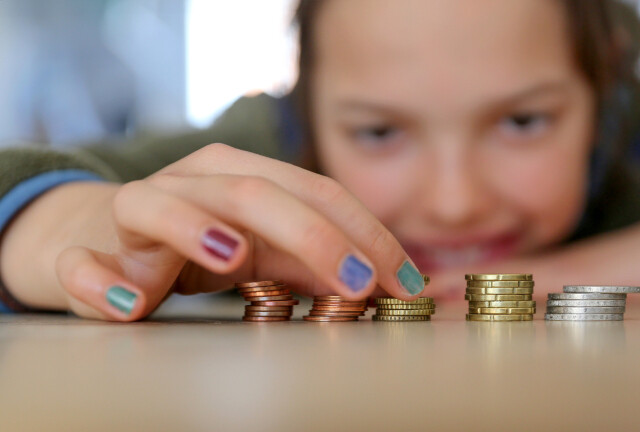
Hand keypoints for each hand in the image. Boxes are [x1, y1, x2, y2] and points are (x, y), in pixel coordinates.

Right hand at [1, 144, 423, 320]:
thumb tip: (376, 283)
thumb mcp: (267, 251)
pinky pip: (82, 260)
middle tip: (357, 282)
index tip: (403, 280)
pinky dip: (96, 278)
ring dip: (195, 229)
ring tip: (233, 258)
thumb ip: (311, 262)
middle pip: (256, 193)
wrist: (107, 237)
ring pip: (162, 205)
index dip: (365, 233)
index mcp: (248, 175)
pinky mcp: (89, 247)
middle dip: (313, 236)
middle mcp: (196, 179)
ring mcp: (141, 208)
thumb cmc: (201, 244)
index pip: (317, 193)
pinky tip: (125, 301)